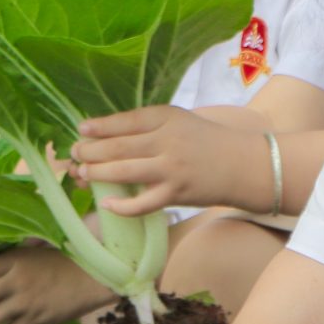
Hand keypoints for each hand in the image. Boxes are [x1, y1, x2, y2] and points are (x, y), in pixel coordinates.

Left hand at [71, 106, 263, 216]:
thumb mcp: (182, 122)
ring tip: (83, 173)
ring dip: (98, 173)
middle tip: (75, 154)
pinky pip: (142, 203)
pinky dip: (122, 206)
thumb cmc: (211, 142)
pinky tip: (107, 205)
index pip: (127, 120)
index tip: (81, 129)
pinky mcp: (177, 193)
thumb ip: (152, 126)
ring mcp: (172, 168)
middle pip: (118, 146)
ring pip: (124, 172)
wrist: (247, 165)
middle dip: (91, 151)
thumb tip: (109, 137)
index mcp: (169, 118)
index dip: (100, 126)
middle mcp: (168, 141)